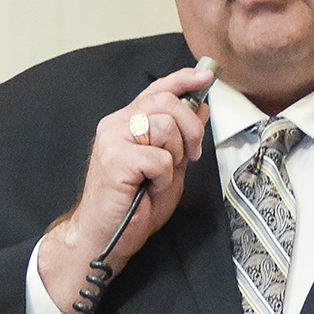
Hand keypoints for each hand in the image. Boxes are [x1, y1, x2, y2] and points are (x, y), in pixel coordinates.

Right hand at [38, 62, 215, 311]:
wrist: (106, 236)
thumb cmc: (134, 206)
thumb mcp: (169, 166)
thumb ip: (182, 137)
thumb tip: (201, 108)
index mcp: (127, 122)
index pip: (158, 89)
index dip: (184, 80)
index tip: (207, 78)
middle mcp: (116, 123)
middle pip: (166, 102)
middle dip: (190, 128)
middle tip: (192, 154)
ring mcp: (113, 138)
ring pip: (165, 127)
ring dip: (174, 157)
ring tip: (159, 177)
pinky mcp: (115, 158)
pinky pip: (158, 158)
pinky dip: (163, 177)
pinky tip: (149, 188)